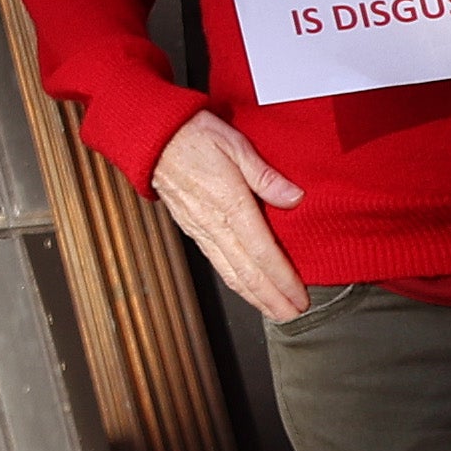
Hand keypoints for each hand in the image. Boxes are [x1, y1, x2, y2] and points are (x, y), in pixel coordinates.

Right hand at [150, 109, 311, 323]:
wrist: (150, 138)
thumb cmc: (192, 134)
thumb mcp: (235, 144)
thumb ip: (265, 175)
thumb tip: (294, 198)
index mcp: (230, 205)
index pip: (262, 253)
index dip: (282, 279)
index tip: (300, 297)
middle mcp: (214, 225)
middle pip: (248, 273)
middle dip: (272, 298)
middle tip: (295, 316)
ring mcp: (201, 230)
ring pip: (230, 273)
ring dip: (255, 297)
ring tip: (275, 312)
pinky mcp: (192, 229)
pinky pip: (217, 263)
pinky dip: (234, 282)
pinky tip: (245, 289)